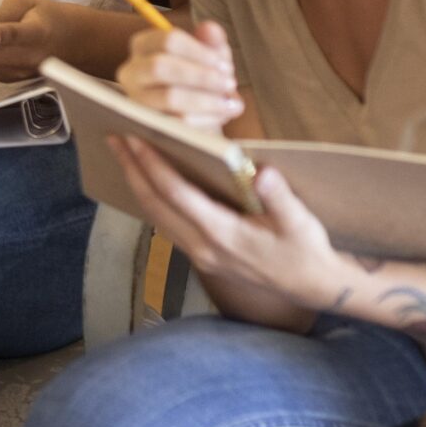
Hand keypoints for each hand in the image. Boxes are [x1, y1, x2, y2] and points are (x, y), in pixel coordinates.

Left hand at [110, 135, 352, 310]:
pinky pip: (167, 224)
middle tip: (113, 138)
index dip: (152, 165)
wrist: (313, 288)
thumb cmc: (307, 251)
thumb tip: (262, 173)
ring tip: (124, 155)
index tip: (133, 139)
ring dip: (137, 185)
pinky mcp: (202, 256)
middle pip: (155, 205)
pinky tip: (148, 182)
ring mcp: (200, 254)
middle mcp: (203, 247)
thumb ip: (280, 198)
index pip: (177, 195)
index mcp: (224, 235)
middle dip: (131, 170)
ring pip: (156, 216)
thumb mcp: (302, 223)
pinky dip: (153, 200)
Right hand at [118, 20, 242, 130]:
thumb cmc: (199, 82)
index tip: (225, 65)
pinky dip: (205, 119)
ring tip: (231, 103)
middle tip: (230, 83)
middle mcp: (131, 72)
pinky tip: (222, 116)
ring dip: (207, 99)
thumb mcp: (208, 58)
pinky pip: (177, 122)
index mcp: (143, 46)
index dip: (200, 51)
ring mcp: (137, 101)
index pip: (168, 40)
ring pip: (169, 97)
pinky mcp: (148, 126)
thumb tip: (210, 28)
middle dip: (201, 76)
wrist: (195, 120)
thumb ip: (211, 41)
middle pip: (160, 66)